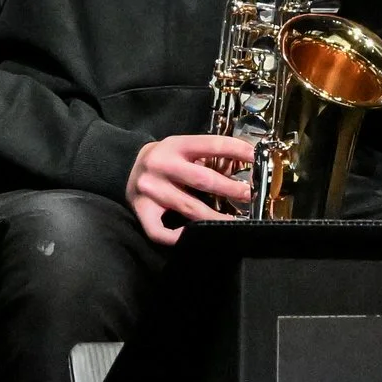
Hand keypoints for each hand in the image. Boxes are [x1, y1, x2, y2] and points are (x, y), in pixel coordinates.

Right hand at [126, 133, 252, 242]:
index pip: (211, 144)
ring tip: (234, 221)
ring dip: (215, 217)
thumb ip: (206, 157)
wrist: (125, 165)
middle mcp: (162, 165)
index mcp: (176, 145)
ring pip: (188, 207)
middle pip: (202, 180)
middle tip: (250, 195)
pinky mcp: (141, 211)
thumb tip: (243, 167)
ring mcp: (150, 190)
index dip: (236, 150)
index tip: (256, 158)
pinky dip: (178, 237)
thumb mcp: (182, 148)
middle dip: (231, 189)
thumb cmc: (164, 158)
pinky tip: (194, 236)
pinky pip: (160, 231)